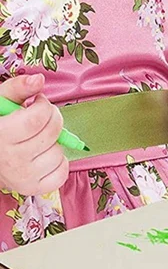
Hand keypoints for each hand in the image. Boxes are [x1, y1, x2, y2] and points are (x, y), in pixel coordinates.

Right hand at [0, 74, 68, 195]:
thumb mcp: (2, 103)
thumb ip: (18, 87)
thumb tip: (39, 80)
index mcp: (1, 136)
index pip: (37, 118)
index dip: (43, 106)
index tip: (37, 103)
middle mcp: (11, 160)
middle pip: (52, 132)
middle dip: (53, 119)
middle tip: (40, 119)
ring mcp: (22, 177)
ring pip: (58, 152)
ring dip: (54, 142)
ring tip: (38, 139)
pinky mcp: (32, 189)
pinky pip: (61, 175)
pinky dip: (59, 163)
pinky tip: (44, 155)